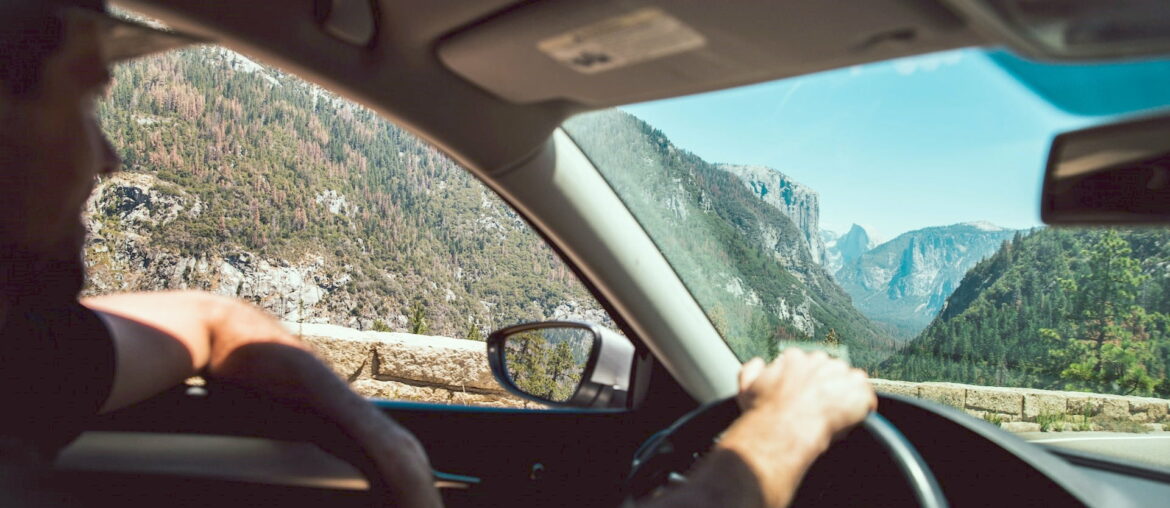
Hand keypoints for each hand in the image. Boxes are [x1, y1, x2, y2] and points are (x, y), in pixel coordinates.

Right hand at [716, 348, 875, 507]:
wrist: (783, 429)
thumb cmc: (764, 412)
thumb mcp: (746, 387)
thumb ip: (751, 369)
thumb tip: (759, 363)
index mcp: (794, 358)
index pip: (805, 364)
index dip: (805, 382)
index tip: (803, 396)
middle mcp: (819, 360)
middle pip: (829, 370)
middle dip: (827, 386)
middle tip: (819, 408)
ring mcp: (841, 374)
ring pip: (849, 381)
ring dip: (845, 395)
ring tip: (834, 416)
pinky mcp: (859, 391)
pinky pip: (867, 397)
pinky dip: (863, 408)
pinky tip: (851, 420)